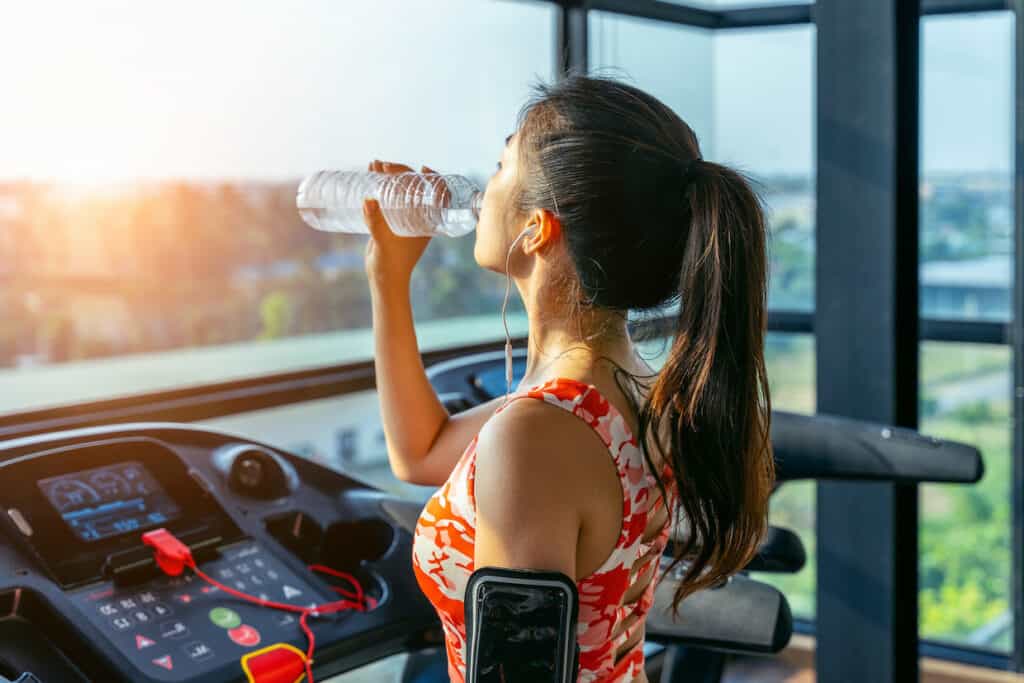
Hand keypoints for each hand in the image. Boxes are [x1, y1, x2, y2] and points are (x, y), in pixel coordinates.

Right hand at [363, 159, 437, 287]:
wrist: (384, 279)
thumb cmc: (391, 264)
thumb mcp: (383, 242)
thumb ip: (375, 222)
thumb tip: (368, 200)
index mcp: (427, 222)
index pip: (438, 194)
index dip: (434, 178)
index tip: (423, 168)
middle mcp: (419, 217)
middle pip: (415, 187)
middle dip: (401, 172)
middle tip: (384, 166)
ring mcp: (404, 217)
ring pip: (400, 190)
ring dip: (388, 176)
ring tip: (373, 165)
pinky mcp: (391, 220)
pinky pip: (389, 198)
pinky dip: (381, 185)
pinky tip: (370, 176)